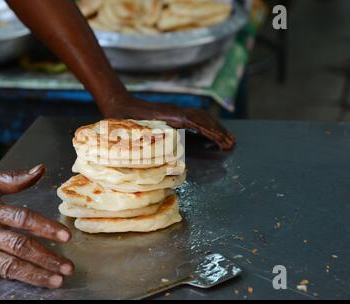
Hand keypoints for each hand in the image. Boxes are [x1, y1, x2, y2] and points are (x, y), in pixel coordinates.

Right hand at [0, 165, 72, 287]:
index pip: (24, 219)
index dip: (46, 227)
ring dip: (37, 274)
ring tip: (57, 279)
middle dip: (47, 257)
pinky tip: (37, 281)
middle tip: (68, 266)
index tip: (66, 236)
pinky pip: (1, 273)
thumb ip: (16, 178)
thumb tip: (41, 168)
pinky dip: (20, 278)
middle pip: (22, 247)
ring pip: (12, 266)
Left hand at [102, 97, 234, 149]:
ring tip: (228, 140)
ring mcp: (175, 112)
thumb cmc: (121, 119)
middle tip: (232, 144)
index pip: (195, 122)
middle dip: (219, 131)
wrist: (117, 103)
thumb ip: (141, 141)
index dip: (210, 132)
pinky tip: (210, 136)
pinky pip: (195, 119)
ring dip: (215, 127)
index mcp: (167, 116)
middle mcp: (175, 112)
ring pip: (201, 117)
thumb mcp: (130, 132)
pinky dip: (206, 126)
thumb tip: (154, 153)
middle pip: (203, 118)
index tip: (222, 142)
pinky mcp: (173, 115)